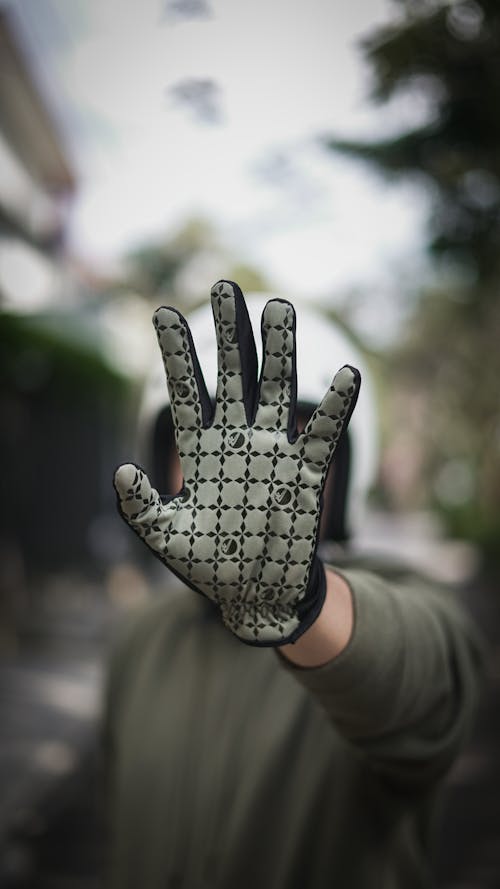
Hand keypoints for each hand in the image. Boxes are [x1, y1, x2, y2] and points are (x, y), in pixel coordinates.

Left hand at [114, 280, 359, 645]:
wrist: (254, 593)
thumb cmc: (207, 566)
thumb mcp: (166, 539)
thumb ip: (141, 508)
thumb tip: (121, 472)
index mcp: (201, 451)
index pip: (185, 394)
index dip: (175, 354)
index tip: (162, 313)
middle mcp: (238, 441)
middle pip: (234, 376)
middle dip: (229, 334)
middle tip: (226, 286)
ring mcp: (274, 453)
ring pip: (278, 392)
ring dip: (280, 352)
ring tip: (281, 307)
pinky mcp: (305, 474)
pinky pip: (323, 435)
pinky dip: (335, 407)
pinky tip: (346, 373)